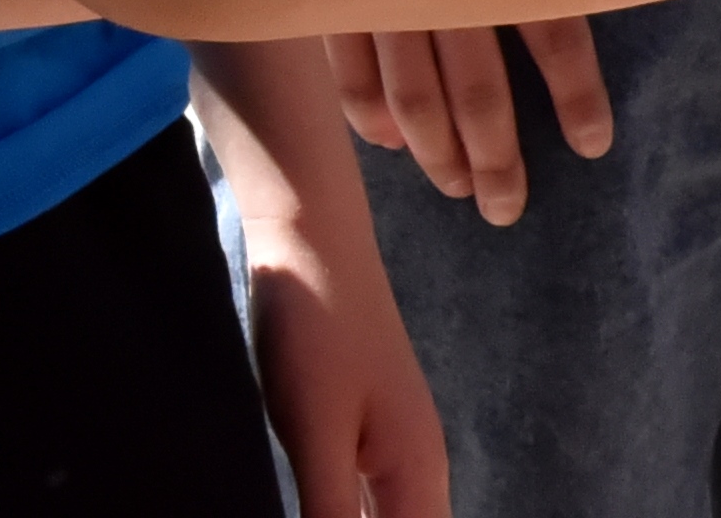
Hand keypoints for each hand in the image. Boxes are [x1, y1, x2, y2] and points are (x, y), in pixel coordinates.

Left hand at [232, 78, 456, 513]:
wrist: (304, 232)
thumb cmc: (315, 324)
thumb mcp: (316, 431)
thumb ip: (331, 515)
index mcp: (416, 475)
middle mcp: (411, 469)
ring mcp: (381, 451)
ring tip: (308, 516)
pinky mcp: (347, 435)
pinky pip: (351, 510)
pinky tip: (305, 517)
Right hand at [328, 19, 605, 225]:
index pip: (555, 37)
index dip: (576, 95)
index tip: (592, 146)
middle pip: (479, 90)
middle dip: (496, 159)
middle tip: (506, 206)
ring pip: (415, 98)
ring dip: (438, 154)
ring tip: (458, 187)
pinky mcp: (337, 1)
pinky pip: (351, 77)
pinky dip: (371, 119)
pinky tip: (390, 144)